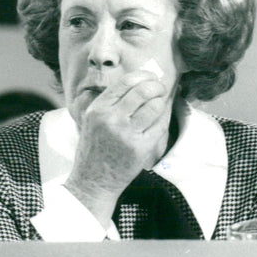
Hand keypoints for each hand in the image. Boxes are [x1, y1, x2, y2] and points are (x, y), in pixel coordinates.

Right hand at [64, 70, 170, 225]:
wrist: (93, 181)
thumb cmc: (95, 147)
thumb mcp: (93, 119)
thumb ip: (112, 101)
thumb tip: (141, 81)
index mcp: (98, 108)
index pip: (126, 81)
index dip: (144, 75)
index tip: (151, 77)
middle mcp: (111, 119)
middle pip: (144, 91)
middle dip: (157, 86)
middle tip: (160, 89)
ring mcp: (127, 134)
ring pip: (155, 107)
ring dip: (162, 102)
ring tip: (160, 103)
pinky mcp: (140, 148)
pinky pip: (160, 125)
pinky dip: (164, 118)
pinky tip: (161, 118)